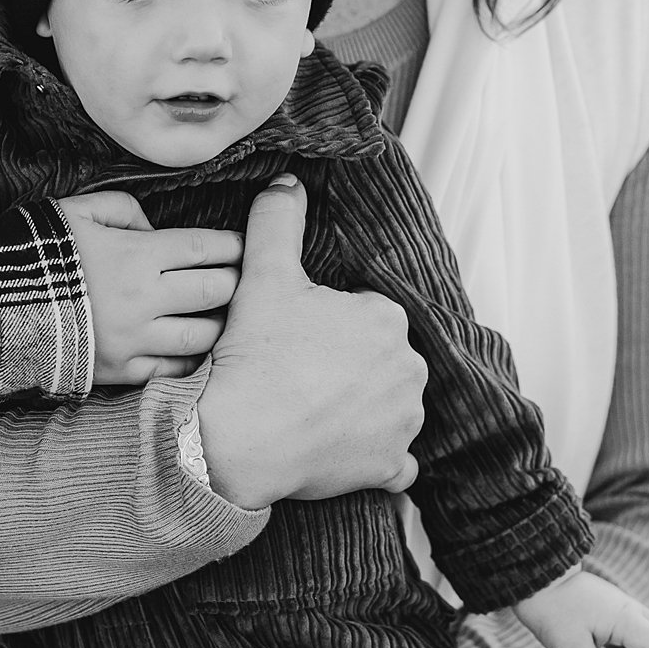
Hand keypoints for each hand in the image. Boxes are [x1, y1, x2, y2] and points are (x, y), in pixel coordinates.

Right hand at [57, 190, 240, 384]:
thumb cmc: (34, 250)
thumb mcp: (78, 210)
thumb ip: (126, 210)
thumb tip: (156, 230)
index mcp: (136, 255)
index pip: (204, 248)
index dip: (232, 245)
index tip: (244, 246)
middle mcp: (143, 300)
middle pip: (214, 290)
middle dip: (236, 282)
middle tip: (244, 278)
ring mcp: (132, 340)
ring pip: (201, 336)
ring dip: (221, 324)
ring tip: (226, 316)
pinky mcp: (118, 371)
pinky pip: (170, 371)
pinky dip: (191, 361)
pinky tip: (198, 351)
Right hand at [196, 179, 425, 506]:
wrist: (238, 437)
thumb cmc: (254, 354)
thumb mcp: (263, 275)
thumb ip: (277, 221)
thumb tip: (287, 182)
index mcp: (386, 318)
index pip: (360, 315)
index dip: (323, 326)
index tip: (293, 339)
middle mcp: (409, 367)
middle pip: (377, 360)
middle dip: (347, 366)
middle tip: (297, 375)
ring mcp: (404, 421)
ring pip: (389, 406)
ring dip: (363, 410)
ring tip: (312, 411)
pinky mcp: (391, 465)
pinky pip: (395, 462)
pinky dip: (377, 457)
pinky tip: (346, 449)